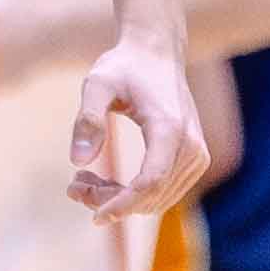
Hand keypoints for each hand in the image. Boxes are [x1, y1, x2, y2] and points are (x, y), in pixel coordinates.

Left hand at [67, 33, 208, 222]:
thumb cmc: (124, 66)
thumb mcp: (97, 84)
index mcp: (169, 127)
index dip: (123, 204)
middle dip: (110, 201)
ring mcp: (197, 154)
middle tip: (72, 187)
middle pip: (152, 195)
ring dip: (117, 200)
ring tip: (81, 180)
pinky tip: (101, 181)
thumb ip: (87, 119)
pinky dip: (132, 195)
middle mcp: (191, 145)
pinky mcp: (194, 159)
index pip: (151, 181)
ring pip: (157, 199)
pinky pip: (163, 192)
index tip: (95, 217)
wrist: (157, 53)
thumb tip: (77, 162)